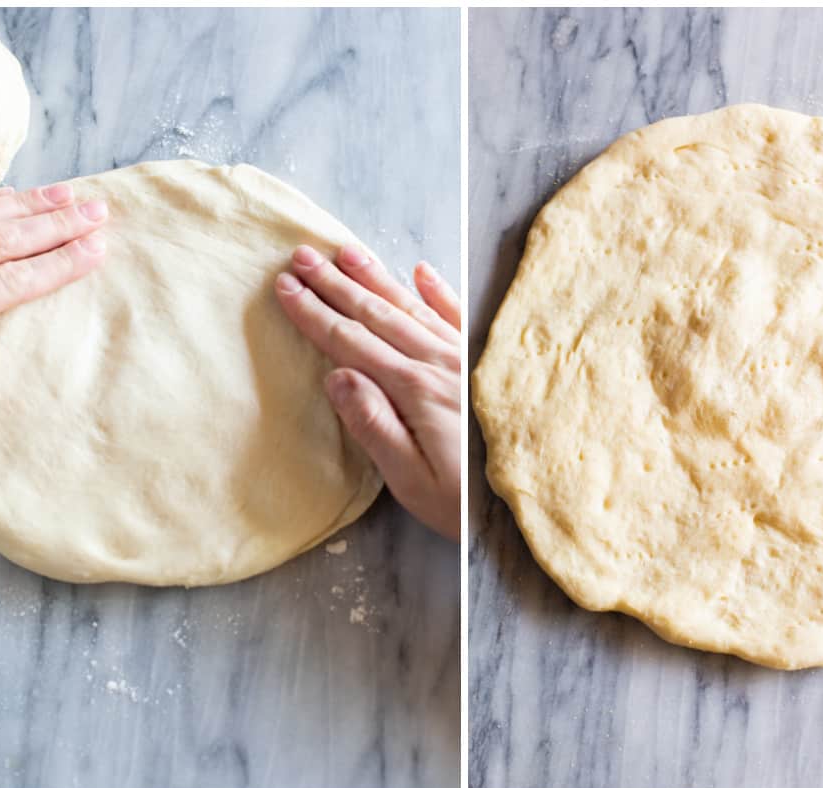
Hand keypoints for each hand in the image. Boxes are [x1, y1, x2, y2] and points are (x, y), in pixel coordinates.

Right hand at [275, 244, 460, 540]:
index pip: (350, 342)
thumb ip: (373, 426)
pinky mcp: (484, 362)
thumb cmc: (465, 500)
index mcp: (413, 389)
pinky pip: (456, 315)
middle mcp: (438, 362)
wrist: (537, 489)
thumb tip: (336, 376)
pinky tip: (421, 271)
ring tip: (346, 251)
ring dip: (375, 277)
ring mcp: (463, 357)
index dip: (314, 314)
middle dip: (335, 283)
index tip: (285, 288)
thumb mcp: (411, 480)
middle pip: (375, 314)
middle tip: (302, 256)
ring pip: (411, 306)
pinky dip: (437, 290)